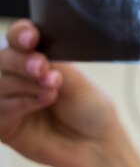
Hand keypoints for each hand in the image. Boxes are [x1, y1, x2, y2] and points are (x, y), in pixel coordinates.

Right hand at [0, 19, 139, 166]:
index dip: (21, 34)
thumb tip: (36, 52)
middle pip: (4, 58)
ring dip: (25, 85)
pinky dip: (20, 103)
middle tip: (43, 69)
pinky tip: (43, 102)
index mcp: (38, 55)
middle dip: (23, 62)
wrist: (95, 140)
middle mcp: (20, 74)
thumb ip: (53, 63)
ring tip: (53, 90)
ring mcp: (9, 98)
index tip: (31, 39)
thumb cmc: (89, 106)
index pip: (20, 36)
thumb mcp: (76, 79)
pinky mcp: (4, 123)